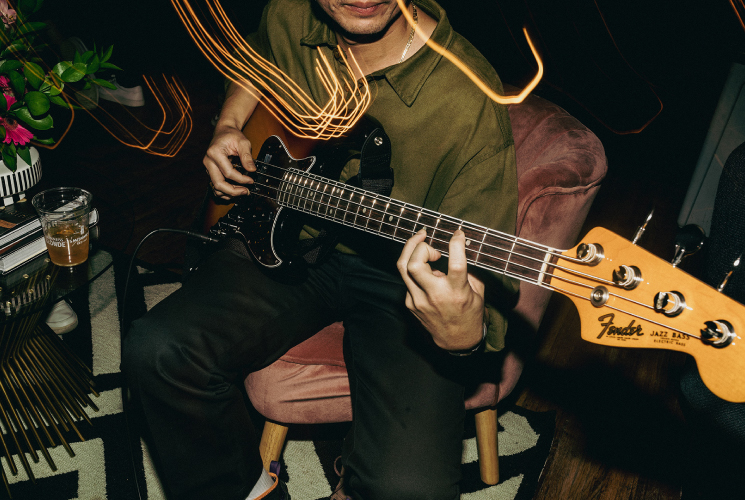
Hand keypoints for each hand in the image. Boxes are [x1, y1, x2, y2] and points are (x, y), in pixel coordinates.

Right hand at [203, 124, 255, 199]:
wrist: (224, 131)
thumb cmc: (232, 135)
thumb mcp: (243, 142)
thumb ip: (247, 156)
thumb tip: (252, 170)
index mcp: (215, 153)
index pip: (228, 172)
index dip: (241, 179)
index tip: (251, 180)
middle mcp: (208, 161)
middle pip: (219, 183)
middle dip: (233, 191)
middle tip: (246, 191)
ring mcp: (208, 167)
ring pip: (216, 187)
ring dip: (229, 193)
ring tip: (242, 192)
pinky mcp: (210, 171)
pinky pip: (215, 186)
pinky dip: (225, 191)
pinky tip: (235, 191)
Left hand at [397, 229, 484, 350]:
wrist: (456, 341)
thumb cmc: (470, 313)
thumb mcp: (477, 291)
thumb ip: (470, 269)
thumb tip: (462, 246)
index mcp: (457, 292)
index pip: (455, 263)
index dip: (456, 243)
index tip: (458, 234)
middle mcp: (435, 296)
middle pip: (414, 263)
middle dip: (420, 246)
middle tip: (430, 242)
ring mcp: (419, 300)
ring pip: (403, 268)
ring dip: (410, 250)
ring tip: (421, 243)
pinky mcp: (410, 303)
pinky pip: (407, 279)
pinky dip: (415, 269)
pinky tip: (426, 270)